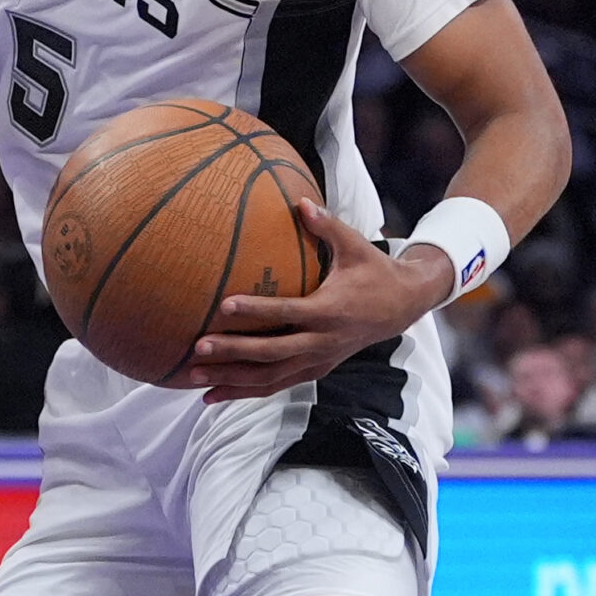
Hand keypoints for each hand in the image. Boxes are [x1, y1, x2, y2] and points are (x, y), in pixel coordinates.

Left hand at [177, 202, 452, 401]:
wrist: (402, 307)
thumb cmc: (373, 272)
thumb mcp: (356, 246)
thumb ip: (326, 226)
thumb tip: (300, 201)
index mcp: (330, 310)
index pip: (287, 312)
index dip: (256, 310)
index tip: (224, 306)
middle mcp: (323, 342)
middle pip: (272, 353)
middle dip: (234, 353)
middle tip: (197, 347)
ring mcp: (318, 361)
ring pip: (270, 378)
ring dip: (232, 380)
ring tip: (193, 377)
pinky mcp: (315, 371)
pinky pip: (275, 386)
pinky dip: (244, 392)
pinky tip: (213, 394)